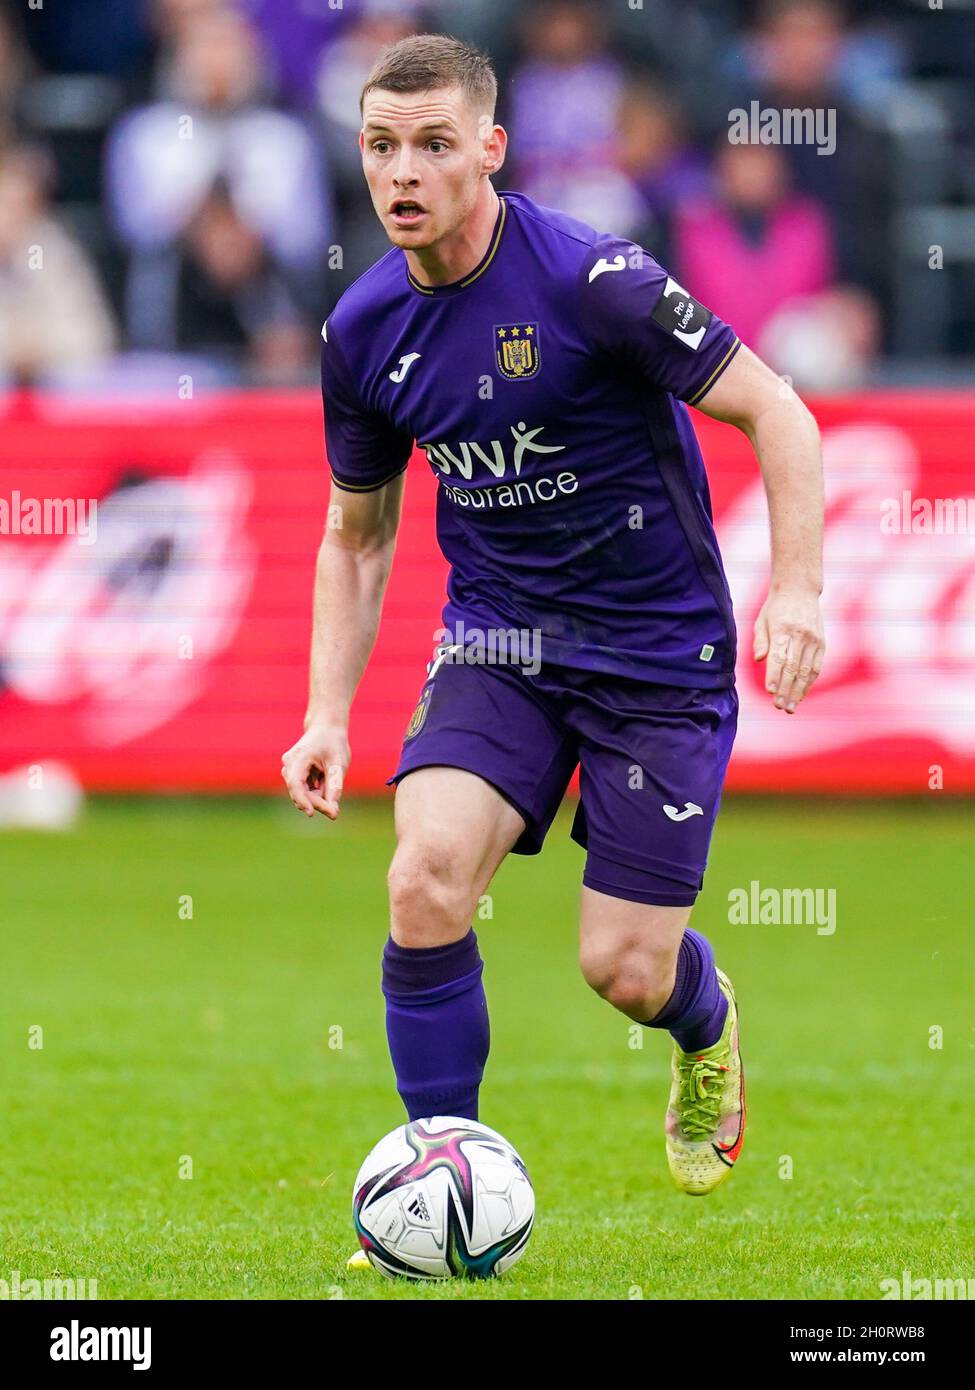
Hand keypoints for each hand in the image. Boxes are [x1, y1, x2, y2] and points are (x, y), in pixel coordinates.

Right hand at [281, 721, 349, 818]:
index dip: (302, 800)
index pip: (295, 783)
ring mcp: (289, 768)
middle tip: (335, 813)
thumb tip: (333, 810)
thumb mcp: (339, 763)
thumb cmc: (334, 743)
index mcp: (298, 757)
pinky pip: (303, 789)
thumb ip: (335, 785)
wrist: (326, 727)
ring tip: (331, 782)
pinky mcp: (293, 773)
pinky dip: (315, 791)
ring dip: (316, 797)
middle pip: (299, 791)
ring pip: (301, 792)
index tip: (311, 814)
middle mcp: (289, 763)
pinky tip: (324, 779)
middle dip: (316, 803)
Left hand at [753, 587, 824, 713]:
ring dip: (798, 691)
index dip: (775, 676)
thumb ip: (760, 641)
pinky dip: (809, 682)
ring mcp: (813, 639)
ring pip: (806, 670)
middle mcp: (800, 635)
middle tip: (780, 707)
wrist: (799, 589)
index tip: (770, 692)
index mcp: (782, 629)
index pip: (779, 657)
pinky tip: (801, 694)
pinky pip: (816, 666)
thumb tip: (759, 659)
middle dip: (786, 690)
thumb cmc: (775, 608)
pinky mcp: (822, 642)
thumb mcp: (761, 620)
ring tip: (791, 707)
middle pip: (793, 667)